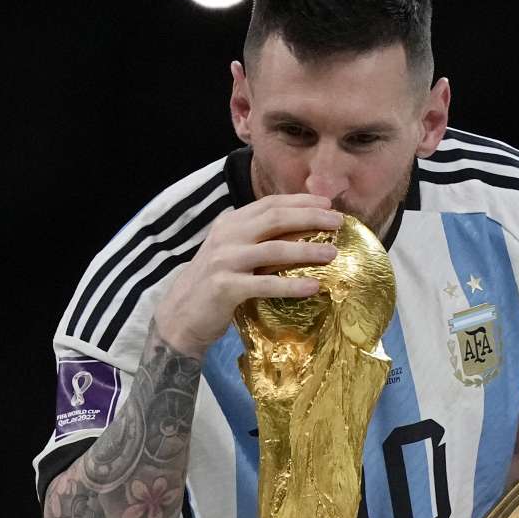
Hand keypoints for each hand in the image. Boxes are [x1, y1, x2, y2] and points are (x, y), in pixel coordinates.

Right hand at [153, 193, 340, 356]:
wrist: (179, 316)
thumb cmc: (214, 284)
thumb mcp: (233, 253)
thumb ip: (258, 239)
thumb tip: (303, 231)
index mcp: (230, 223)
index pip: (269, 204)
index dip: (301, 202)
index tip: (328, 205)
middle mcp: (227, 236)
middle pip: (275, 219)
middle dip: (310, 218)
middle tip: (339, 222)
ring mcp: (225, 261)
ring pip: (274, 249)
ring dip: (307, 250)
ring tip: (333, 253)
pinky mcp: (226, 287)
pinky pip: (265, 284)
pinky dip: (291, 285)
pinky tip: (314, 287)